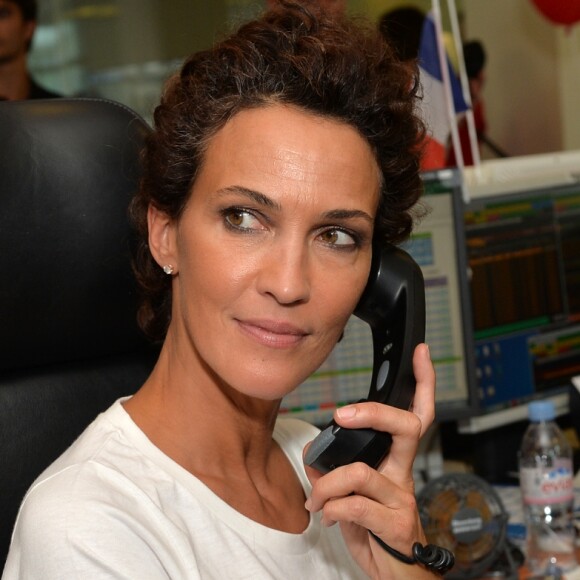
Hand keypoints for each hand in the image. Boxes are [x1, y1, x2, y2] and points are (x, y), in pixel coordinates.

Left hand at [304, 343, 437, 578]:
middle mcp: (404, 474)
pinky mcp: (396, 524)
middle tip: (343, 415)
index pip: (416, 414)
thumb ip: (334, 468)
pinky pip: (354, 505)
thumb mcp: (352, 493)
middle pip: (407, 427)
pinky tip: (329, 517)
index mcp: (395, 460)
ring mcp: (403, 499)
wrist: (395, 572)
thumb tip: (313, 453)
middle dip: (375, 412)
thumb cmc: (373, 527)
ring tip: (316, 501)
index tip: (422, 352)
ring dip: (326, 485)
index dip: (423, 383)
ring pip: (359, 471)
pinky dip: (331, 508)